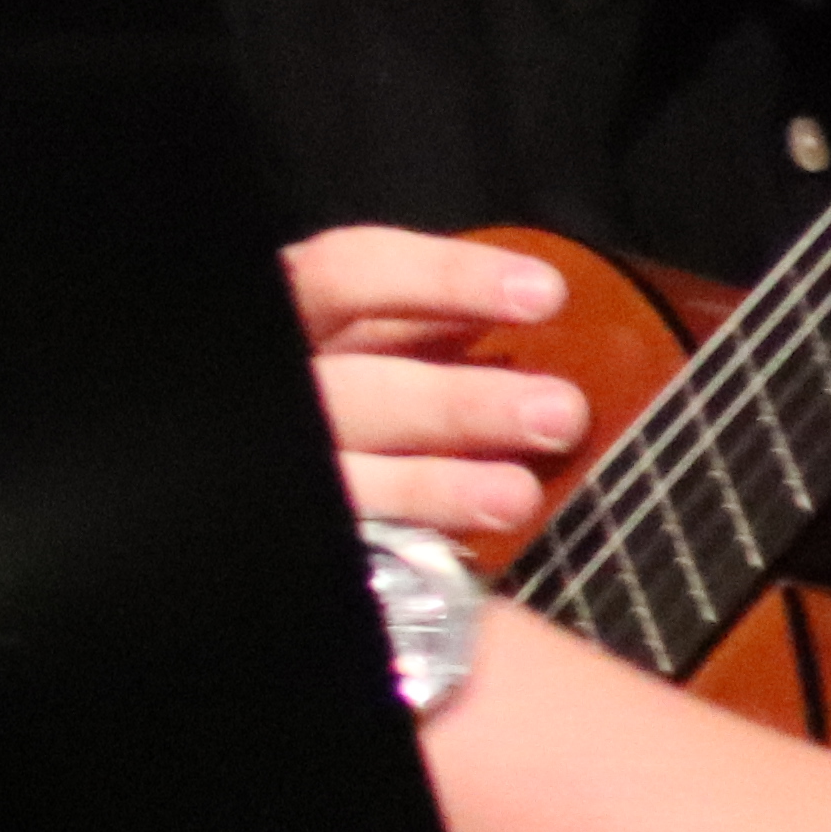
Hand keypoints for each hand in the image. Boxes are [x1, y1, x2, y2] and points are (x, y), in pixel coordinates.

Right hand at [290, 224, 590, 538]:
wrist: (268, 462)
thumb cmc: (328, 390)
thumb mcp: (350, 338)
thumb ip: (407, 325)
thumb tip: (498, 311)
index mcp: (295, 320)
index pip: (348, 276)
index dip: (444, 279)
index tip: (546, 295)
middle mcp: (285, 389)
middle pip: (357, 390)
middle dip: (459, 404)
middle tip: (562, 413)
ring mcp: (295, 465)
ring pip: (349, 478)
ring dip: (436, 488)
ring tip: (519, 497)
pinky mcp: (312, 523)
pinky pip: (357, 537)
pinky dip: (411, 539)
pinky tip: (469, 556)